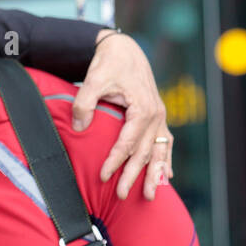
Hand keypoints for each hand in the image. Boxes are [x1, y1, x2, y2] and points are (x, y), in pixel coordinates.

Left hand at [72, 31, 172, 200]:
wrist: (124, 49)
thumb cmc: (109, 64)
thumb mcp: (93, 79)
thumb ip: (84, 102)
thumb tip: (79, 126)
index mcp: (142, 108)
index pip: (128, 142)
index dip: (115, 160)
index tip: (102, 176)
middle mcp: (156, 115)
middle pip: (144, 152)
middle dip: (134, 175)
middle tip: (122, 195)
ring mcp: (160, 116)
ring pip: (159, 151)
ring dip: (155, 174)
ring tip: (149, 195)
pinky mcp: (157, 116)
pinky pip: (165, 142)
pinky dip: (166, 160)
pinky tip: (167, 176)